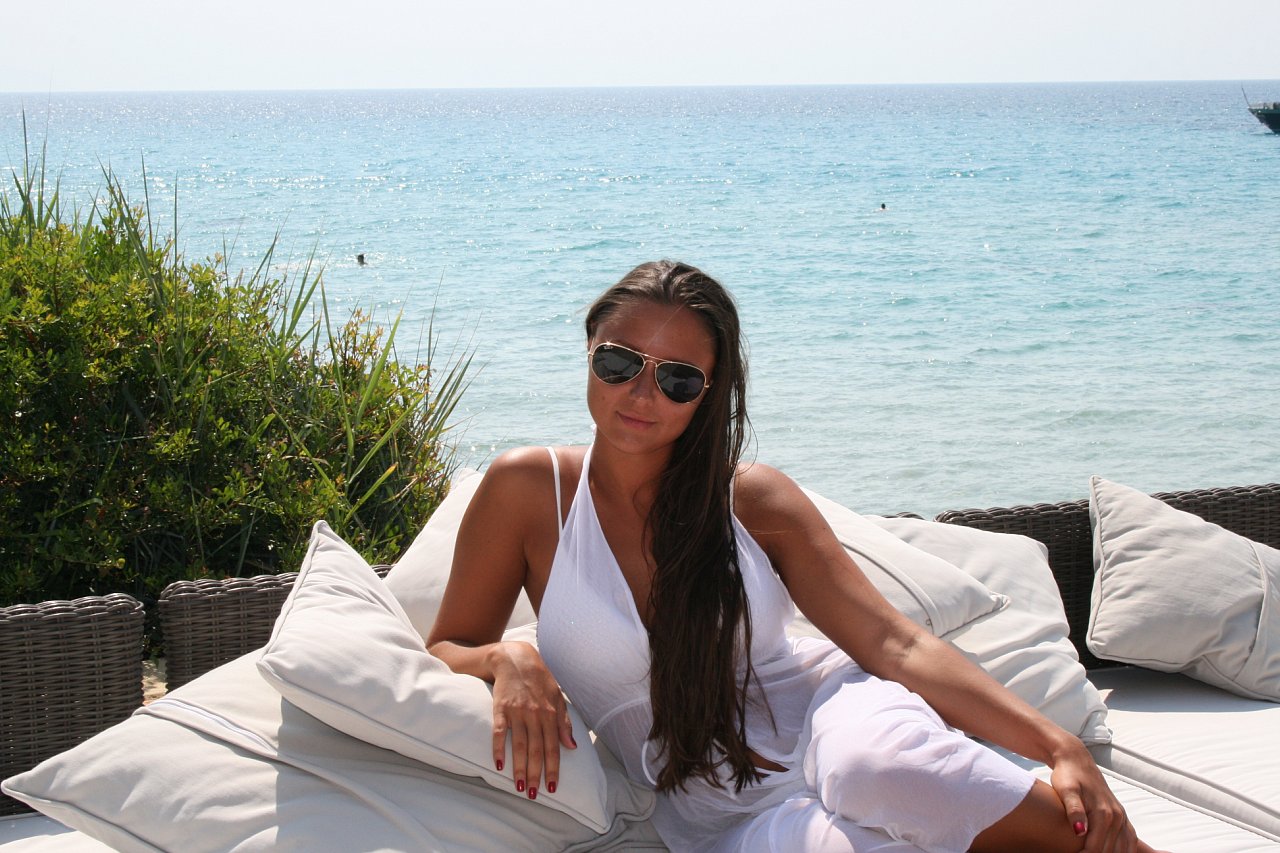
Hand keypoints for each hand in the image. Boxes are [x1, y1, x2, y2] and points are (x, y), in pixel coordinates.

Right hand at [489, 640, 576, 799]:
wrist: (515, 659)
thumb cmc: (539, 680)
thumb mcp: (558, 697)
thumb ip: (565, 722)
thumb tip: (572, 747)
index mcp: (551, 713)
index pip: (553, 747)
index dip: (553, 768)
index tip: (553, 787)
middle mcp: (535, 714)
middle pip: (535, 750)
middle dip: (535, 774)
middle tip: (533, 795)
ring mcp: (517, 712)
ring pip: (519, 745)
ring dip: (518, 768)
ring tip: (519, 787)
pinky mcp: (500, 709)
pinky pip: (499, 732)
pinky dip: (498, 748)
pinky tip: (498, 765)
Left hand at [1049, 745, 1142, 852]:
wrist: (1075, 760)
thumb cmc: (1067, 775)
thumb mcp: (1066, 790)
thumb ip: (1074, 810)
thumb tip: (1079, 831)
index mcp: (1103, 813)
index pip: (1094, 849)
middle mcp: (1117, 817)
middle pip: (1109, 851)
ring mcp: (1122, 816)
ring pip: (1123, 848)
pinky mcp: (1122, 816)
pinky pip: (1129, 840)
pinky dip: (1124, 851)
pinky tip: (1113, 852)